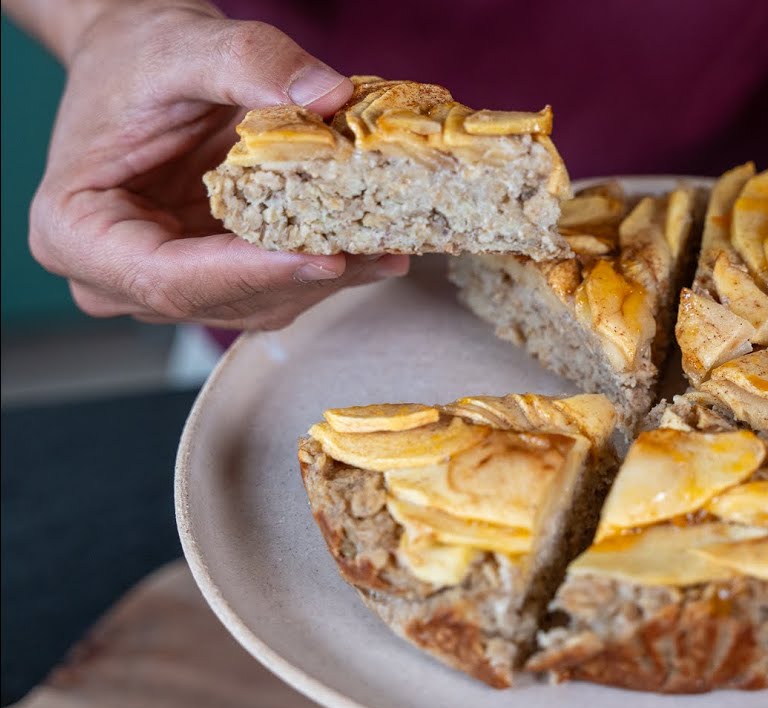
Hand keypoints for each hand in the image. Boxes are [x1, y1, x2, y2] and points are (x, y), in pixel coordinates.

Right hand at [25, 0, 409, 329]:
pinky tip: (375, 243)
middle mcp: (118, 277)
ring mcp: (172, 282)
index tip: (321, 257)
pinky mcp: (220, 275)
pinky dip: (330, 267)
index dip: (249, 274)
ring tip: (389, 242)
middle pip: (222, 300)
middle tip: (378, 248)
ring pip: (260, 303)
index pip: (167, 281)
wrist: (145, 60)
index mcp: (76, 233)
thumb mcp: (185, 43)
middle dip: (305, 278)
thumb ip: (250, 63)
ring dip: (330, 279)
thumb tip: (330, 94)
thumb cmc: (139, 55)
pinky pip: (279, 286)